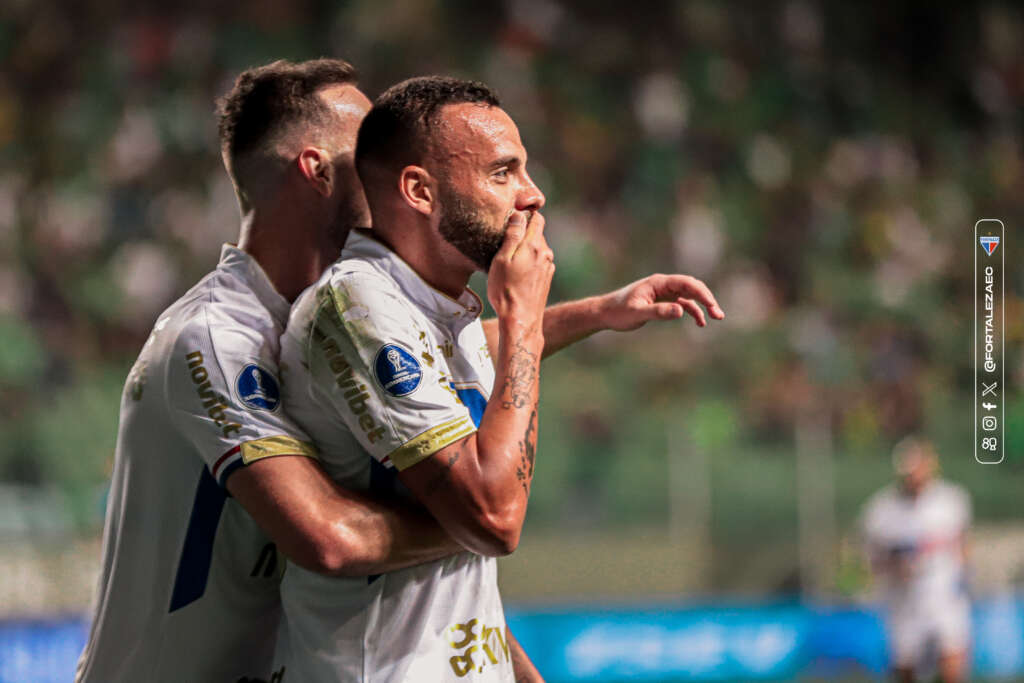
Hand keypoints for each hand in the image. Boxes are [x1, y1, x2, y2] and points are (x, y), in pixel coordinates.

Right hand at [487, 212, 554, 333]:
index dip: (525, 216)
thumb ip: (512, 235)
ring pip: (537, 249)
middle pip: (536, 234)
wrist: (520, 320)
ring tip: (508, 262)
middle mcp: (546, 254)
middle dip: (523, 234)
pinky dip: (529, 263)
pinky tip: (517, 275)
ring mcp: (548, 267)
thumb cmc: (506, 290)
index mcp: (534, 245)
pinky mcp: (547, 279)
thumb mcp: (502, 259)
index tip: (512, 221)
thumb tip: (519, 214)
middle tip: (504, 244)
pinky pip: (538, 263)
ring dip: (525, 251)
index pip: (537, 219)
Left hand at [598, 273, 723, 330]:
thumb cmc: (618, 312)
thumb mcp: (638, 313)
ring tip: (716, 317)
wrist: (605, 313)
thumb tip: (680, 310)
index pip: (686, 283)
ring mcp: (664, 293)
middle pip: (692, 287)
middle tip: (718, 314)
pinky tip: (701, 322)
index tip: (712, 305)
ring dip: (703, 305)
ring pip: (690, 296)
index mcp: (658, 283)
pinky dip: (693, 311)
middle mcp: (663, 285)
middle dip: (707, 298)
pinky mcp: (662, 301)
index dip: (702, 293)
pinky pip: (683, 304)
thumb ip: (659, 312)